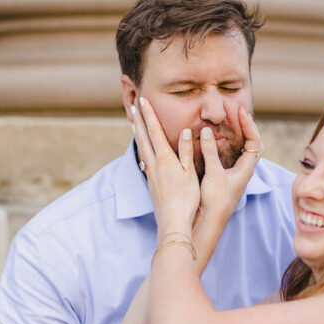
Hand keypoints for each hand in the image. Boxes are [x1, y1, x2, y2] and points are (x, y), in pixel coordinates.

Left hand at [133, 97, 199, 234]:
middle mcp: (154, 165)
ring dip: (138, 134)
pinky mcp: (151, 184)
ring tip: (134, 123)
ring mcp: (151, 175)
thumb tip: (186, 131)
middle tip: (132, 105)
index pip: (155, 132)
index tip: (143, 100)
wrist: (173, 222)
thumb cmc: (187, 200)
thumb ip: (187, 152)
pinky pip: (144, 161)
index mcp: (165, 160)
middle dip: (139, 120)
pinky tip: (143, 151)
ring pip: (142, 149)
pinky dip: (142, 150)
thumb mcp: (191, 174)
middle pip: (143, 138)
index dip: (149, 115)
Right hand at [198, 106, 262, 229]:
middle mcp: (244, 169)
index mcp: (246, 168)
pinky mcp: (225, 176)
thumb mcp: (213, 174)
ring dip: (236, 131)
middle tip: (233, 109)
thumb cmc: (215, 201)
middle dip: (244, 124)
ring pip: (241, 147)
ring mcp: (235, 172)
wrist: (209, 222)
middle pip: (251, 141)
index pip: (254, 140)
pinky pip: (230, 154)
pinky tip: (216, 136)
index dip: (248, 124)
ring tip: (227, 117)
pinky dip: (226, 141)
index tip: (238, 110)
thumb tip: (205, 131)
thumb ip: (210, 152)